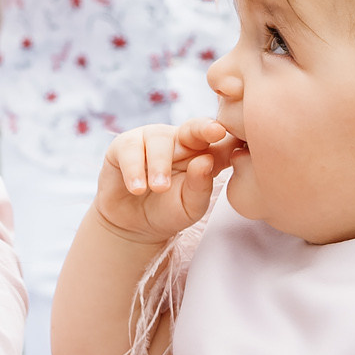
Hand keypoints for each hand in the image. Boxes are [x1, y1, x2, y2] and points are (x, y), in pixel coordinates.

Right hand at [92, 120, 235, 247]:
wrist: (133, 226)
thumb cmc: (168, 212)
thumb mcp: (190, 206)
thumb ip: (200, 186)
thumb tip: (205, 160)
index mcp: (202, 151)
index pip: (218, 139)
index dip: (225, 133)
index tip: (230, 132)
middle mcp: (179, 140)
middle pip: (193, 128)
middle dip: (202, 129)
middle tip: (214, 133)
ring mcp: (151, 139)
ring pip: (159, 139)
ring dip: (160, 164)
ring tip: (159, 188)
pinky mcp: (124, 146)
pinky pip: (130, 148)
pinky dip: (134, 169)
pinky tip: (138, 188)